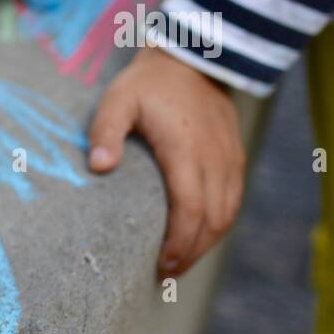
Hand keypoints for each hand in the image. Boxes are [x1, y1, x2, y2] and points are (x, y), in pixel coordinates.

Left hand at [88, 45, 245, 277]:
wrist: (193, 58)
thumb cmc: (148, 83)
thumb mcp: (117, 100)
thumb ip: (105, 132)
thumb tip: (98, 168)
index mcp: (186, 150)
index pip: (190, 209)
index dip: (179, 243)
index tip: (161, 266)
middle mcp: (214, 160)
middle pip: (212, 221)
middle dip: (191, 254)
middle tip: (164, 275)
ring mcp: (229, 160)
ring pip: (227, 215)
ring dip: (206, 244)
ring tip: (179, 265)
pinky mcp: (235, 158)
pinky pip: (233, 201)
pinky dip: (218, 226)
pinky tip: (198, 238)